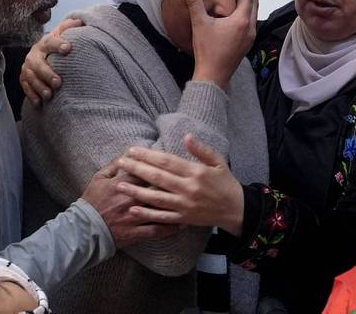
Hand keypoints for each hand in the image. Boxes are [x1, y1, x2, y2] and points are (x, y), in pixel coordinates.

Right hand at [21, 18, 83, 106]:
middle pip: (38, 64)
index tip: (68, 49)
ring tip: (50, 95)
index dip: (58, 45)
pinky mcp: (24, 79)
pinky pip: (25, 88)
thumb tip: (80, 21)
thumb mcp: (60, 35)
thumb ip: (68, 28)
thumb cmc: (54, 47)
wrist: (39, 55)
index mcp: (44, 44)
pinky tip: (39, 103)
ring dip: (39, 87)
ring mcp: (27, 68)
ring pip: (30, 78)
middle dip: (47, 74)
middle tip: (58, 83)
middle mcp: (34, 56)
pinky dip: (32, 96)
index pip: (50, 42)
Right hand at [81, 160, 181, 247]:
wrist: (84, 228)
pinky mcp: (136, 232)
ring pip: (161, 210)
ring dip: (178, 206)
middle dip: (174, 184)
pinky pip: (157, 230)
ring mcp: (136, 217)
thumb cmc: (92, 201)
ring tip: (192, 203)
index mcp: (124, 184)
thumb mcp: (99, 178)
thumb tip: (128, 153)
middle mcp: (133, 199)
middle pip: (158, 189)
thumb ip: (114, 165)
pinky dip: (170, 228)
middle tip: (189, 181)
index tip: (173, 164)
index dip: (161, 166)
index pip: (147, 171)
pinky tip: (182, 224)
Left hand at [113, 135, 244, 236]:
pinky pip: (162, 217)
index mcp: (196, 172)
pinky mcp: (184, 219)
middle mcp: (188, 189)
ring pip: (156, 197)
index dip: (148, 155)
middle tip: (121, 163)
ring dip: (136, 191)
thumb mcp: (218, 161)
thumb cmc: (226, 183)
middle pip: (157, 177)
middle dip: (137, 169)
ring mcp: (185, 205)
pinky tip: (133, 209)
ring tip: (119, 185)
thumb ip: (201, 149)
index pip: (167, 161)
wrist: (236, 209)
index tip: (133, 150)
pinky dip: (147, 214)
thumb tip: (186, 136)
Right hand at [187, 0, 258, 89]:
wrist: (213, 76)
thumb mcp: (199, 23)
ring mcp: (250, 37)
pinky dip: (250, 14)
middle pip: (255, 4)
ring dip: (253, 3)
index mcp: (241, 20)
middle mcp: (249, 28)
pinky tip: (245, 15)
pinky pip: (252, 24)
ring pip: (254, 15)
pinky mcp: (246, 45)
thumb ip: (194, 1)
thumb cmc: (207, 50)